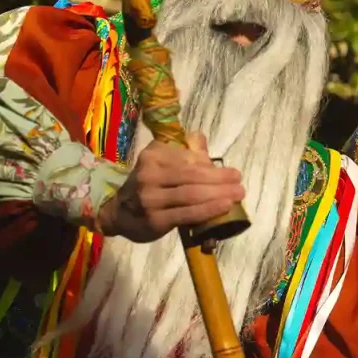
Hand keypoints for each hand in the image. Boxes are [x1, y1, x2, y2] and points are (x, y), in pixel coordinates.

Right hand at [96, 132, 244, 241]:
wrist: (118, 212)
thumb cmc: (149, 185)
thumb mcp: (161, 162)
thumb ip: (183, 151)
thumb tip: (200, 138)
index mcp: (153, 155)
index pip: (189, 159)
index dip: (213, 167)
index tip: (232, 173)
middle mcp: (149, 174)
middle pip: (193, 176)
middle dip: (221, 179)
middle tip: (240, 182)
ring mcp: (150, 198)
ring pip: (192, 194)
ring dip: (219, 194)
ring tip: (238, 194)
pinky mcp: (154, 220)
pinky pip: (187, 214)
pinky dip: (209, 210)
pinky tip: (224, 206)